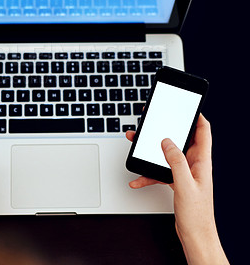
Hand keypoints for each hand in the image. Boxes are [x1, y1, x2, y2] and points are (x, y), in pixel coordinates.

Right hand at [126, 114, 228, 264]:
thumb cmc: (197, 215)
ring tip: (138, 142)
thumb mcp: (185, 185)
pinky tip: (138, 178)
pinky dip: (148, 172)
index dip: (196, 116)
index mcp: (201, 161)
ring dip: (153, 149)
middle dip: (167, 128)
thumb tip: (167, 142)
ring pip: (167, 153)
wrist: (195, 235)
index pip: (203, 131)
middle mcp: (194, 164)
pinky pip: (160, 170)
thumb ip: (176, 161)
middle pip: (181, 138)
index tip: (186, 106)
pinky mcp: (176, 180)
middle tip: (156, 118)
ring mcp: (184, 172)